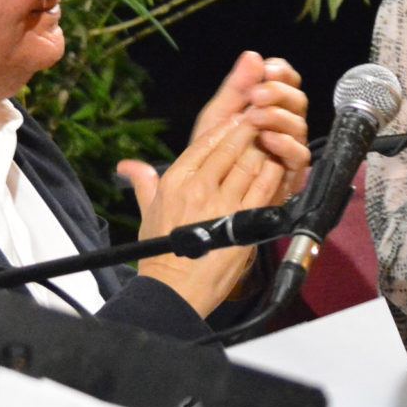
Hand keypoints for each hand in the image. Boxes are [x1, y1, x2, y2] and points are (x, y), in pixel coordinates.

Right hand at [121, 106, 296, 316]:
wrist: (175, 288)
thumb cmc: (161, 252)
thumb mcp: (147, 212)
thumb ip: (143, 182)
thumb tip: (127, 166)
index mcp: (176, 181)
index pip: (204, 143)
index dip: (225, 128)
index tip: (238, 118)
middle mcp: (199, 187)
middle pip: (231, 149)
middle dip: (249, 131)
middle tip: (262, 119)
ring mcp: (223, 204)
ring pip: (251, 164)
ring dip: (264, 150)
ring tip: (273, 140)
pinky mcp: (244, 220)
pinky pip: (265, 187)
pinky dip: (274, 173)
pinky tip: (279, 165)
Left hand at [192, 51, 310, 189]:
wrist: (204, 200)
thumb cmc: (212, 156)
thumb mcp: (217, 118)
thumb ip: (234, 89)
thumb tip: (252, 55)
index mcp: (269, 106)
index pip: (287, 80)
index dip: (282, 72)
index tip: (266, 70)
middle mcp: (284, 124)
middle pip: (297, 99)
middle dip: (279, 92)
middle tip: (255, 95)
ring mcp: (289, 148)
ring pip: (299, 124)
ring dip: (278, 116)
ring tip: (254, 117)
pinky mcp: (291, 174)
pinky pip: (299, 155)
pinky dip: (285, 143)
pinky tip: (266, 139)